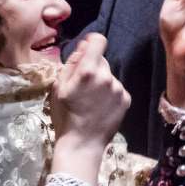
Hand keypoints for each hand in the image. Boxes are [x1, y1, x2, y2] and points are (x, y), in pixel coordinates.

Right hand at [50, 32, 129, 179]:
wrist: (82, 144)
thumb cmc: (65, 116)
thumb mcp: (58, 87)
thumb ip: (72, 63)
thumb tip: (84, 45)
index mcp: (88, 71)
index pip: (99, 40)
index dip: (91, 43)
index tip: (86, 51)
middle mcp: (107, 77)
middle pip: (102, 60)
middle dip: (93, 67)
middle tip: (82, 86)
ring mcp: (119, 89)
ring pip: (109, 75)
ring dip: (101, 81)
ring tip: (90, 100)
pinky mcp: (126, 100)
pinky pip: (116, 88)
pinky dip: (109, 93)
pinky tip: (100, 107)